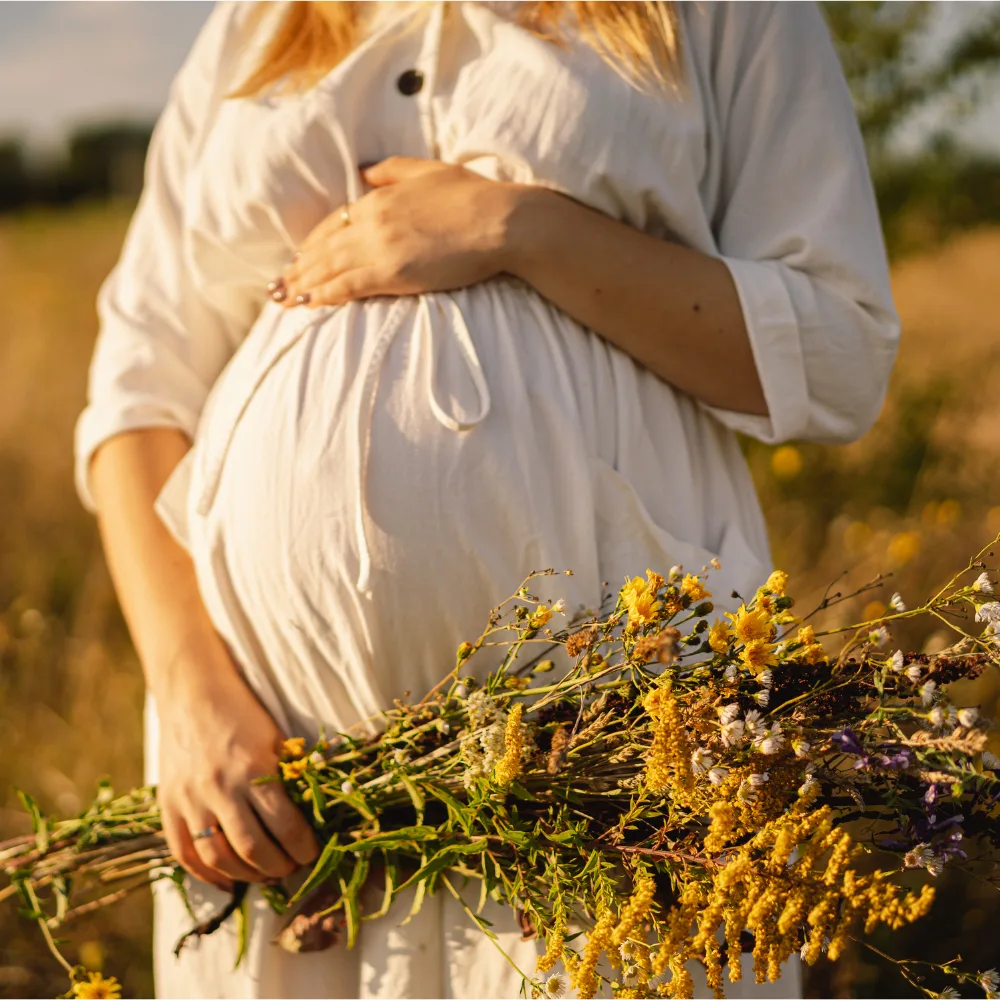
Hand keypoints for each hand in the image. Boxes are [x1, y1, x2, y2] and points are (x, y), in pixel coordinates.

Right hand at [157, 653, 319, 891]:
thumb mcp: (276, 740)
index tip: (312, 852)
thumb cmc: (244, 714)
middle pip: (253, 849)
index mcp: (253, 769)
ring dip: (247, 875)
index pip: (285, 826)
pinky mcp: (168, 805)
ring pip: (218, 858)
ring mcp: (190, 800)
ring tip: (266, 874)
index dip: (303, 847)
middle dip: (279, 866)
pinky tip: (229, 880)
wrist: (193, 693)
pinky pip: (184, 854)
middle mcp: (220, 788)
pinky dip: (208, 874)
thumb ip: (291, 777)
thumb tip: (312, 816)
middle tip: (292, 867)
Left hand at [273, 157, 523, 306]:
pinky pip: (346, 286)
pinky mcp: (392, 273)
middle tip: (278, 286)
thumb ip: (391, 171)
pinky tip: (308, 304)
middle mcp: (371, 222)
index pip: (333, 224)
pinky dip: (323, 295)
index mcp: (378, 198)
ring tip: (284, 299)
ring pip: (328, 269)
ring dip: (302, 285)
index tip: (299, 258)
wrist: (499, 221)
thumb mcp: (427, 170)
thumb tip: (363, 172)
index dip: (311, 244)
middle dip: (298, 268)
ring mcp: (379, 248)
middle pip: (323, 248)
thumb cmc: (472, 196)